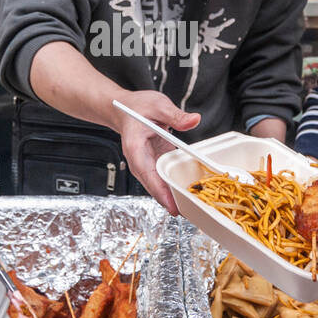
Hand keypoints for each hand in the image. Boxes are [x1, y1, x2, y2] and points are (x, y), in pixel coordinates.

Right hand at [112, 90, 199, 215]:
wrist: (124, 109)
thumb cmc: (136, 107)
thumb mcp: (158, 104)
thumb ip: (175, 115)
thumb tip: (193, 120)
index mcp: (135, 147)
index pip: (146, 173)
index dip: (159, 191)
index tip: (171, 205)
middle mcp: (138, 160)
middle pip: (152, 185)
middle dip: (169, 200)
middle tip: (188, 213)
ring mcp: (145, 164)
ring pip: (157, 186)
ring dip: (172, 197)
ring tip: (191, 209)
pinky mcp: (153, 164)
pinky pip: (162, 179)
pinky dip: (173, 187)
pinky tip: (187, 194)